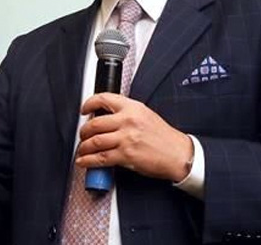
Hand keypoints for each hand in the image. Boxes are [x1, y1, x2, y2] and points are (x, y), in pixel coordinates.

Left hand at [75, 93, 192, 182]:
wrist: (178, 154)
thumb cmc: (164, 137)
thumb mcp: (145, 115)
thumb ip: (126, 113)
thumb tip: (105, 117)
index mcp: (132, 107)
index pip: (104, 99)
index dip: (89, 104)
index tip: (84, 110)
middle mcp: (128, 120)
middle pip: (94, 123)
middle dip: (83, 132)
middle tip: (82, 136)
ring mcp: (126, 138)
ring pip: (94, 141)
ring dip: (83, 147)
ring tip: (82, 150)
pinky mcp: (126, 155)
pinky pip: (100, 158)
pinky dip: (88, 161)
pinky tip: (84, 161)